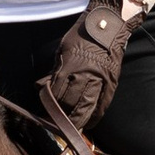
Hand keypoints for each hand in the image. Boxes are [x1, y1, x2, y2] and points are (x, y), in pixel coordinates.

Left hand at [46, 0, 135, 132]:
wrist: (107, 25)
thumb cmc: (82, 36)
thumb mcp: (62, 51)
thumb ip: (55, 72)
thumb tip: (42, 87)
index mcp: (69, 65)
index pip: (57, 93)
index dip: (50, 106)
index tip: (45, 115)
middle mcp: (85, 74)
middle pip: (71, 103)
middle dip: (63, 116)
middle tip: (57, 125)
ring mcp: (100, 79)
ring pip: (87, 106)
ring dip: (78, 119)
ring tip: (72, 128)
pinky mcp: (112, 81)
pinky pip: (103, 103)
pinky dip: (96, 115)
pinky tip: (89, 122)